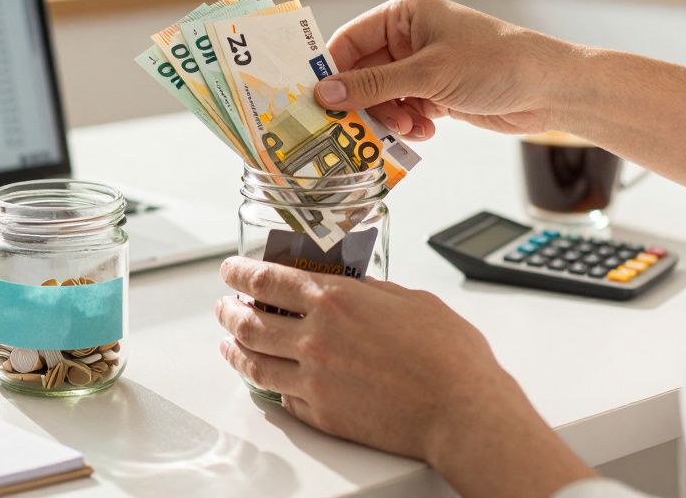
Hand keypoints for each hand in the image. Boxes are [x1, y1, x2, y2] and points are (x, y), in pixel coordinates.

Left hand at [215, 256, 594, 496]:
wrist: (462, 411)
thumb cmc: (449, 357)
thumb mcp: (410, 300)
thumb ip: (371, 291)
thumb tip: (353, 287)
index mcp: (335, 299)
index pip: (267, 278)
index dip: (240, 272)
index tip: (230, 271)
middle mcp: (315, 337)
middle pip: (249, 321)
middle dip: (228, 310)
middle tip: (223, 306)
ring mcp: (313, 379)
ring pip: (253, 362)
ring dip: (233, 348)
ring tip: (227, 342)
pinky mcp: (320, 414)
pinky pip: (280, 396)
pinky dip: (266, 384)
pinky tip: (264, 378)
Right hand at [314, 0, 580, 139]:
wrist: (550, 89)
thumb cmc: (497, 63)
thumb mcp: (429, 74)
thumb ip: (374, 86)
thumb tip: (325, 94)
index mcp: (405, 15)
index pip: (349, 40)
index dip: (331, 71)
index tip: (317, 101)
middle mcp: (410, 37)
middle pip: (362, 75)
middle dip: (366, 103)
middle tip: (362, 128)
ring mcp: (423, 67)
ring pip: (381, 98)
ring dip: (390, 118)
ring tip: (410, 126)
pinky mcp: (436, 92)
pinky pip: (403, 111)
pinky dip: (408, 124)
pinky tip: (426, 129)